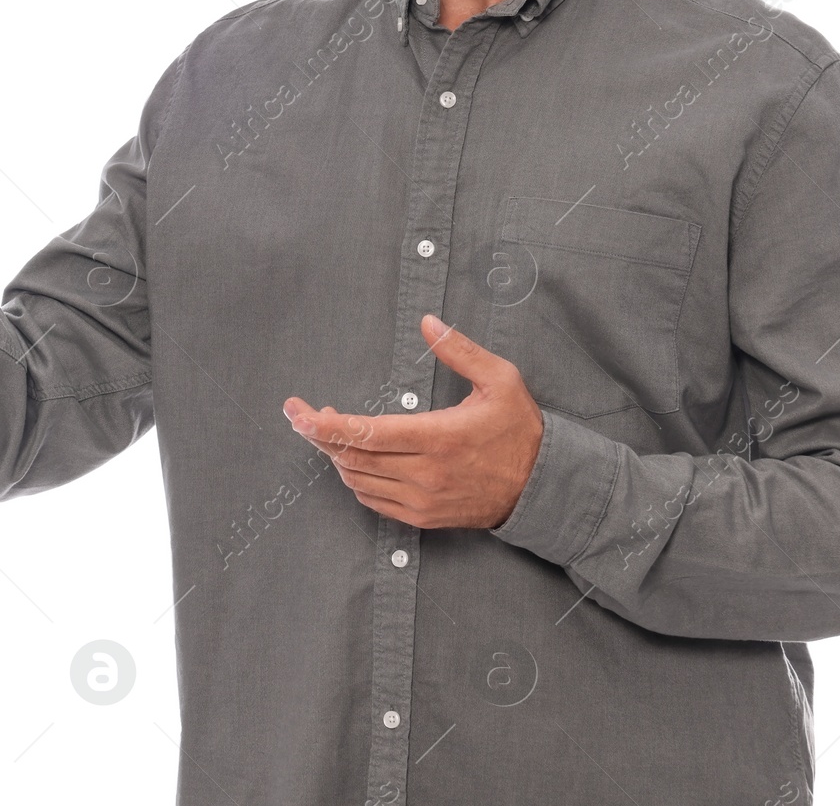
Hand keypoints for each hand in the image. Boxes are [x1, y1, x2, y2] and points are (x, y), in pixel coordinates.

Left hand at [282, 314, 544, 529]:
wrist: (542, 487)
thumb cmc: (520, 429)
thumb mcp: (500, 379)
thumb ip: (459, 350)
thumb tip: (427, 322)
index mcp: (438, 437)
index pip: (366, 433)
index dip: (324, 425)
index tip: (297, 411)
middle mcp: (424, 473)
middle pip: (352, 457)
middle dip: (319, 435)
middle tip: (302, 413)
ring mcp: (422, 500)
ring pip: (358, 481)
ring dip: (336, 456)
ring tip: (331, 430)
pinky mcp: (423, 518)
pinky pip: (373, 501)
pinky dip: (355, 479)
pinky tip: (354, 458)